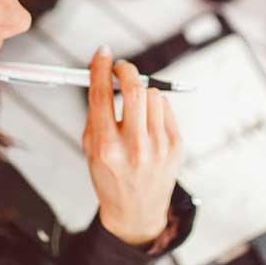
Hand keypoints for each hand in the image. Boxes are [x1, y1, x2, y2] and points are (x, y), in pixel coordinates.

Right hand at [81, 45, 182, 245]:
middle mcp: (133, 146)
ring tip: (134, 105)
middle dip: (126, 70)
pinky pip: (165, 107)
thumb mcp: (90, 149)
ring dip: (141, 92)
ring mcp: (158, 146)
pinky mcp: (175, 144)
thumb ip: (95, 113)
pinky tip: (147, 121)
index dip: (100, 68)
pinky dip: (154, 106)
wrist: (136, 211)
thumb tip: (101, 75)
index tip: (102, 53)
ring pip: (153, 95)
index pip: (101, 95)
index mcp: (105, 147)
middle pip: (134, 89)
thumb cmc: (110, 177)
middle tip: (120, 68)